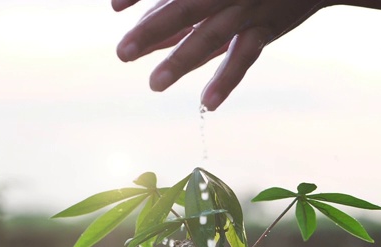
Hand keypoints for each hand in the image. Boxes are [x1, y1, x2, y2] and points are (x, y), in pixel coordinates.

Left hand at [113, 0, 326, 110]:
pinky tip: (208, 103)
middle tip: (122, 54)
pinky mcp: (265, 29)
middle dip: (152, 31)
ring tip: (155, 84)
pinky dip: (227, 80)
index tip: (114, 7)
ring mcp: (247, 9)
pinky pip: (244, 57)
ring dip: (182, 60)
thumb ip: (180, 2)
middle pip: (184, 9)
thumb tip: (141, 17)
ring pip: (212, 35)